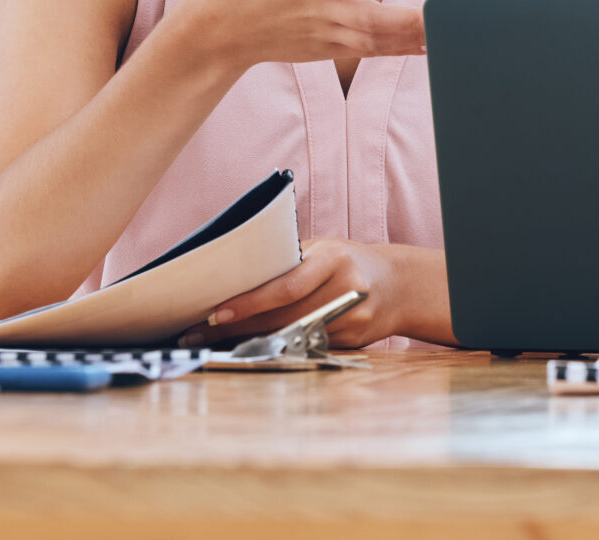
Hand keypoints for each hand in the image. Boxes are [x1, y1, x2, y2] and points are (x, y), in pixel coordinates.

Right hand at [169, 0, 425, 69]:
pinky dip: (395, 50)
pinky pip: (365, 51)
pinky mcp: (322, 50)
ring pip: (372, 40)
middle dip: (410, 21)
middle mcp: (315, 7)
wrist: (214, 30)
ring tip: (447, 34)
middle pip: (370, 18)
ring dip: (410, 38)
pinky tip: (424, 47)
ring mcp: (320, 33)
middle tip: (448, 19)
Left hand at [178, 237, 451, 349]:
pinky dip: (276, 348)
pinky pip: (305, 347)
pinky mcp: (353, 342)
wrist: (398, 285)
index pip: (285, 286)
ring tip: (215, 342)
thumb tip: (233, 278)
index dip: (249, 302)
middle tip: (200, 334)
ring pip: (291, 337)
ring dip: (250, 341)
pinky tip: (251, 348)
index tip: (215, 313)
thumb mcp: (322, 250)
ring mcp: (352, 318)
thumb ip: (288, 263)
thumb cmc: (347, 262)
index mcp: (334, 258)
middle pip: (283, 317)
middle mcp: (345, 288)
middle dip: (237, 328)